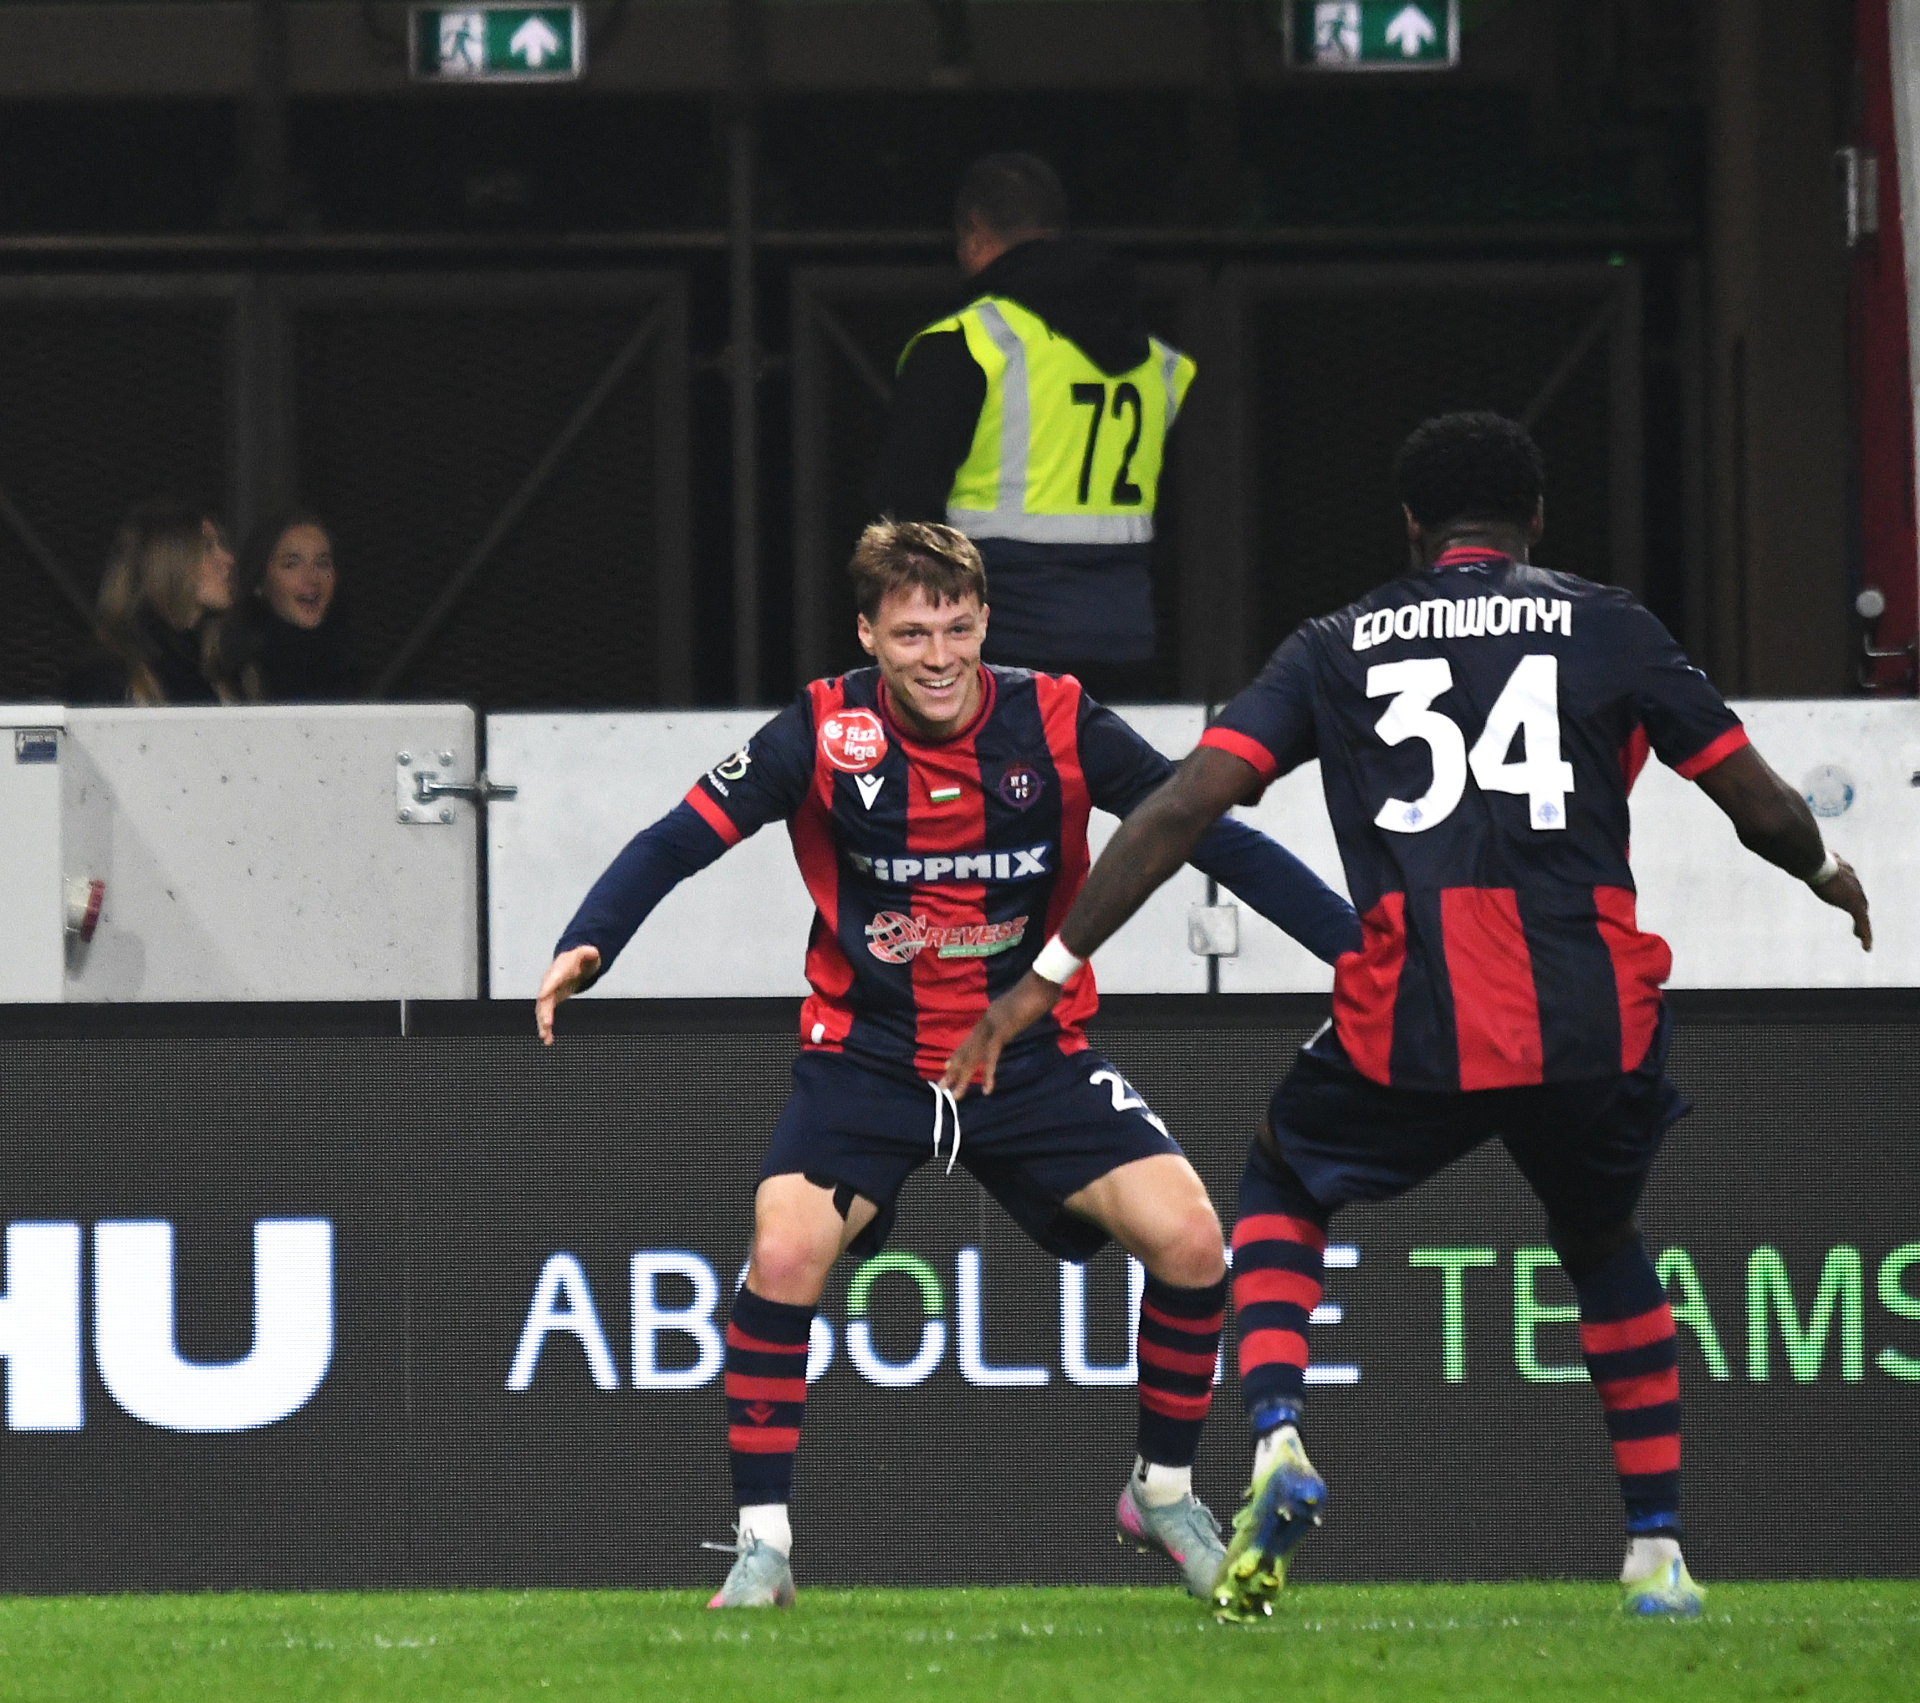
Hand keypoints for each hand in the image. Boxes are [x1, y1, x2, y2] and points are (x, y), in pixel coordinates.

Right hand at [535, 945, 601, 1043]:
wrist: (573, 960)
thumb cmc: (580, 957)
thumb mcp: (588, 952)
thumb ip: (589, 953)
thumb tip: (593, 951)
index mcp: (558, 971)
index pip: (551, 979)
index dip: (547, 988)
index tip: (542, 997)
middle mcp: (550, 983)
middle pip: (544, 999)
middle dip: (544, 1012)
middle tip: (546, 1024)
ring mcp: (549, 993)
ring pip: (542, 1010)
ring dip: (543, 1024)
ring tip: (545, 1037)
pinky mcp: (552, 1001)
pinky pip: (546, 1016)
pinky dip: (547, 1028)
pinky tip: (548, 1040)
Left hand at [942, 970, 1062, 1098]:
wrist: (1045, 979)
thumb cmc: (1041, 989)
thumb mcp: (1025, 1006)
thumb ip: (1018, 1014)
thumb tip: (1020, 1016)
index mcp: (992, 1014)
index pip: (971, 1038)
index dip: (958, 1053)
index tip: (947, 1066)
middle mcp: (988, 1019)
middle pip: (968, 1048)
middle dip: (955, 1069)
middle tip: (942, 1087)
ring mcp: (994, 1023)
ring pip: (974, 1055)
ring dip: (964, 1076)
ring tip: (956, 1095)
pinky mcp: (1003, 1029)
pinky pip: (992, 1055)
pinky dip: (988, 1073)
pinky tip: (987, 1089)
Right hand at [1812, 858, 1871, 951]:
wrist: (1815, 864)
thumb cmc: (1805, 860)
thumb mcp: (1806, 861)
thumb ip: (1806, 863)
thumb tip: (1793, 860)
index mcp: (1843, 870)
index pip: (1850, 884)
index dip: (1850, 893)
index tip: (1844, 899)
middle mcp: (1853, 881)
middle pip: (1860, 899)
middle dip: (1859, 910)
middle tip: (1857, 921)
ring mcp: (1855, 893)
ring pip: (1863, 913)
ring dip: (1863, 925)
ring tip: (1859, 937)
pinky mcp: (1854, 904)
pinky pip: (1863, 923)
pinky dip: (1866, 935)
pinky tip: (1866, 948)